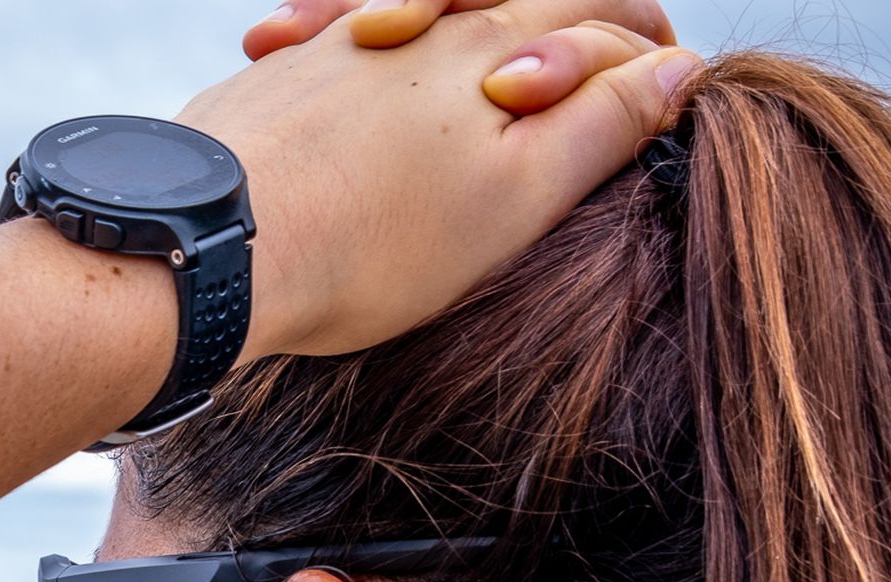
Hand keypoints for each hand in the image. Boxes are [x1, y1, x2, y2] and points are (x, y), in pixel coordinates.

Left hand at [182, 0, 698, 361]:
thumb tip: (674, 69)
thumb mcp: (516, 198)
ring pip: (432, 6)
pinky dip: (374, 32)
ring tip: (491, 77)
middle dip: (569, 29)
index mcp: (494, 46)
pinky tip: (365, 54)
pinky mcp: (282, 74)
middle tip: (586, 78)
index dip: (643, 46)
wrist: (216, 248)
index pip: (601, 12)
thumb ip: (603, 126)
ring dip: (465, 21)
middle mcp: (422, 25)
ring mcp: (345, 43)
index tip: (662, 87)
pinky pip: (347, 29)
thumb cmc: (371, 243)